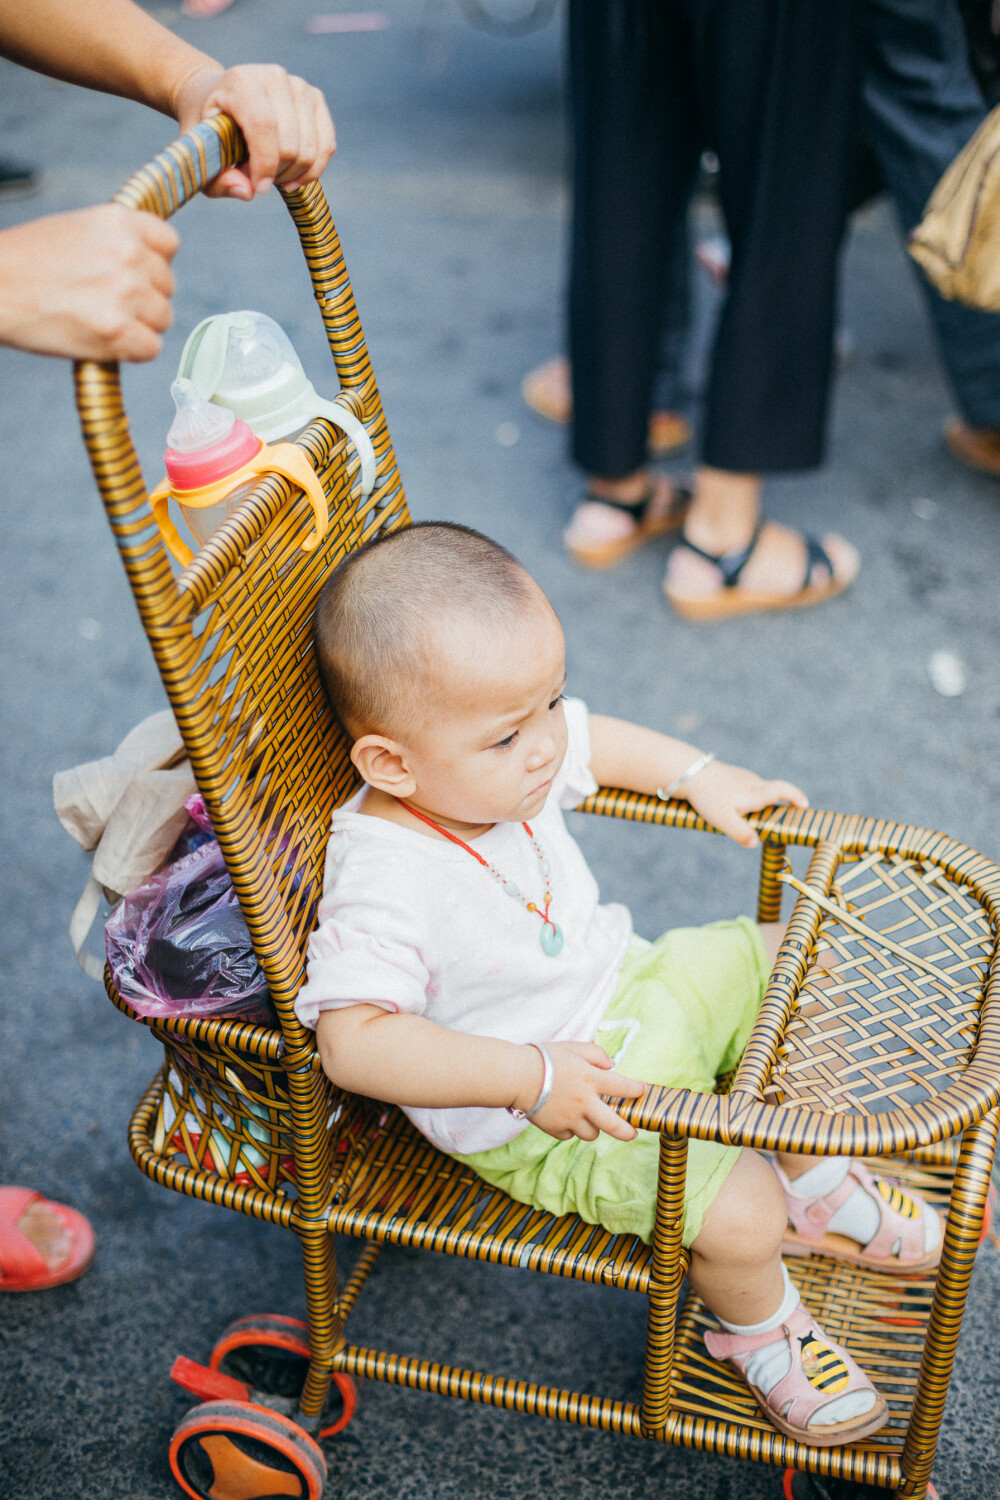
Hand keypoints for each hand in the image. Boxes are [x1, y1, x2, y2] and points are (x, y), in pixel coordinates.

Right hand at [0, 204, 177, 360]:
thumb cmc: (27, 263)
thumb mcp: (76, 229)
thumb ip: (117, 242)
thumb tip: (149, 265)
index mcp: (119, 222)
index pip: (169, 244)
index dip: (153, 263)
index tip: (133, 273)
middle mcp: (129, 253)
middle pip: (167, 286)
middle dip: (142, 298)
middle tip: (104, 302)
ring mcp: (125, 292)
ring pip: (162, 319)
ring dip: (138, 326)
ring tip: (100, 319)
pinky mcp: (117, 329)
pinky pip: (151, 348)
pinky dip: (131, 351)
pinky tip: (104, 340)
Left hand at [173, 63, 335, 199]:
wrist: (223, 97)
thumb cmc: (211, 128)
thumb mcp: (202, 154)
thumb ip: (217, 178)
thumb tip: (247, 192)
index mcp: (241, 81)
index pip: (263, 125)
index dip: (265, 163)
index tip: (259, 188)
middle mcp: (274, 76)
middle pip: (290, 143)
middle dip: (275, 173)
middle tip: (255, 178)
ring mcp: (300, 86)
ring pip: (309, 150)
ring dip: (291, 174)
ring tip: (270, 173)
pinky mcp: (316, 99)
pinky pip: (326, 147)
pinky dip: (311, 171)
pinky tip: (292, 176)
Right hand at [512, 1041, 644, 1142]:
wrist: (516, 1076)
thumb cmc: (545, 1058)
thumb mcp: (573, 1047)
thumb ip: (596, 1054)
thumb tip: (611, 1066)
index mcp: (591, 1080)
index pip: (623, 1087)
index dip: (636, 1090)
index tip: (641, 1091)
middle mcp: (584, 1102)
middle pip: (615, 1125)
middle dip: (628, 1131)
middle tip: (632, 1132)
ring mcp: (570, 1119)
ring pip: (592, 1134)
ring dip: (593, 1127)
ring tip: (587, 1117)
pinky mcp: (556, 1129)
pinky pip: (570, 1135)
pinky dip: (571, 1129)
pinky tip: (565, 1117)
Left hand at [682, 759, 807, 848]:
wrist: (688, 772)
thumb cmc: (707, 797)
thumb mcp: (723, 820)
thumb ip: (741, 833)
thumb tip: (756, 844)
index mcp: (755, 793)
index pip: (782, 791)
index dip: (796, 797)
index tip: (805, 806)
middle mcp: (753, 782)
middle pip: (773, 791)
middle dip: (782, 802)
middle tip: (786, 815)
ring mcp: (742, 776)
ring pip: (758, 790)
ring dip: (762, 801)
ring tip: (755, 817)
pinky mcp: (732, 775)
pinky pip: (746, 787)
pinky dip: (748, 796)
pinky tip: (735, 806)